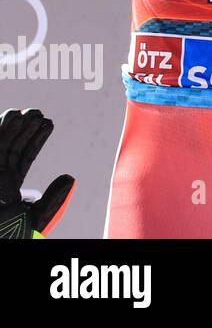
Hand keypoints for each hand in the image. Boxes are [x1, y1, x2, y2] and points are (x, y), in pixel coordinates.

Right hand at [0, 108, 74, 237]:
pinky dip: (0, 132)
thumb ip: (54, 201)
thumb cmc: (9, 234)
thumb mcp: (36, 219)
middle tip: (37, 112)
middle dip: (24, 129)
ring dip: (11, 127)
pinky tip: (11, 119)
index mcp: (8, 187)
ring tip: (25, 113)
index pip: (24, 157)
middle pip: (11, 146)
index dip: (36, 139)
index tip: (48, 122)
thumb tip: (70, 178)